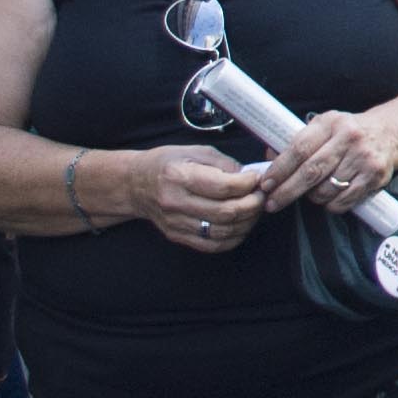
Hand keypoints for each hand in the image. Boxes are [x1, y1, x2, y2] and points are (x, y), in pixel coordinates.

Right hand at [133, 144, 263, 251]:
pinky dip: (234, 237)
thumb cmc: (168, 164)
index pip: (223, 187)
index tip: (257, 178)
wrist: (136, 184)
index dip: (249, 184)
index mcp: (179, 176)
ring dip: (248, 221)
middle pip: (226, 212)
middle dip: (253, 204)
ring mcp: (175, 223)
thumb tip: (250, 177)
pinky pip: (213, 245)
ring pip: (223, 231)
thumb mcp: (195, 152)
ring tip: (254, 208)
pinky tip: (242, 224)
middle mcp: (175, 202)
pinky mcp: (178, 236)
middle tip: (261, 195)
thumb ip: (224, 164)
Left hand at [258, 108, 397, 214]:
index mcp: (331, 123)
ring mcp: (365, 158)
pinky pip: (343, 200)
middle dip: (287, 191)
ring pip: (326, 189)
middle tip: (272, 203)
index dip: (280, 169)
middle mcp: (350, 138)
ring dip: (312, 197)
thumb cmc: (350, 132)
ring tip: (310, 193)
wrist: (392, 132)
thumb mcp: (325, 126)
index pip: (300, 149)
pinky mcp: (376, 176)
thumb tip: (268, 157)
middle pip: (311, 172)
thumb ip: (299, 141)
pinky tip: (329, 197)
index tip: (266, 184)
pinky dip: (330, 204)